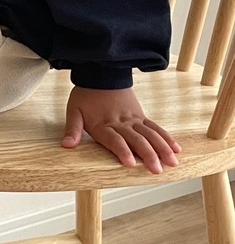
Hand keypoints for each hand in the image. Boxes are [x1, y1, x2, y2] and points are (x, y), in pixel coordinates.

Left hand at [62, 86, 181, 173]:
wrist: (101, 74)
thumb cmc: (86, 95)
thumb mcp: (74, 110)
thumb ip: (72, 129)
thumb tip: (67, 145)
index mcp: (103, 124)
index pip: (114, 140)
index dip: (122, 151)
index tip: (130, 163)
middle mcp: (121, 123)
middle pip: (137, 139)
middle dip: (148, 155)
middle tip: (157, 170)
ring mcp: (133, 119)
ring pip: (150, 134)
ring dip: (162, 148)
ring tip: (172, 163)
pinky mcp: (141, 115)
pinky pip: (155, 127)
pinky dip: (166, 137)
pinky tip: (176, 149)